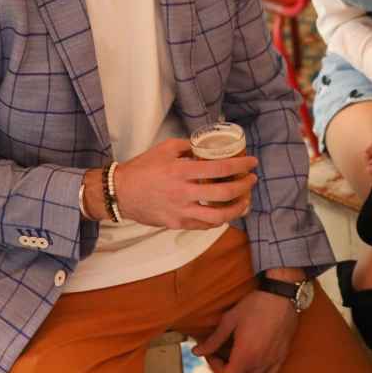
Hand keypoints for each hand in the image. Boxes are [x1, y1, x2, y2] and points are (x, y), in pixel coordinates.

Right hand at [114, 138, 258, 228]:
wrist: (119, 192)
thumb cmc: (142, 168)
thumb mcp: (165, 148)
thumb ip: (188, 146)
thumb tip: (207, 147)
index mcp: (181, 170)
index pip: (220, 168)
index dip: (241, 166)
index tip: (252, 163)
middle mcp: (183, 192)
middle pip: (224, 193)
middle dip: (244, 186)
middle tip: (251, 180)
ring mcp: (181, 211)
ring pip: (218, 216)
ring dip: (237, 209)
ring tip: (244, 201)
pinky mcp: (177, 224)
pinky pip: (204, 226)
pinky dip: (219, 220)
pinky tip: (225, 212)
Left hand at [194, 287, 300, 372]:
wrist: (282, 295)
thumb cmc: (254, 305)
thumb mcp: (229, 320)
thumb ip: (213, 340)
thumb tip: (197, 352)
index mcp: (244, 354)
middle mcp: (259, 362)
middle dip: (221, 370)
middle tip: (214, 353)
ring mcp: (272, 360)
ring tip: (231, 358)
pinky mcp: (281, 356)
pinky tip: (250, 366)